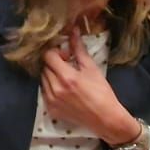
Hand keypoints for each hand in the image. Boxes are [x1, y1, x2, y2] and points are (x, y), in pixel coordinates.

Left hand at [41, 24, 141, 144]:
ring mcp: (51, 100)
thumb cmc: (102, 92)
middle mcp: (55, 89)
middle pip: (45, 67)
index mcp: (66, 77)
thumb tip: (73, 30)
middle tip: (67, 65)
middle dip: (54, 63)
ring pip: (43, 79)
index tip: (66, 55)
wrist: (106, 119)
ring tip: (65, 77)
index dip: (56, 52)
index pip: (48, 56)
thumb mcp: (91, 69)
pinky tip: (63, 89)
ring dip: (51, 74)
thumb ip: (78, 49)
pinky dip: (50, 87)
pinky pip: (44, 92)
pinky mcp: (51, 109)